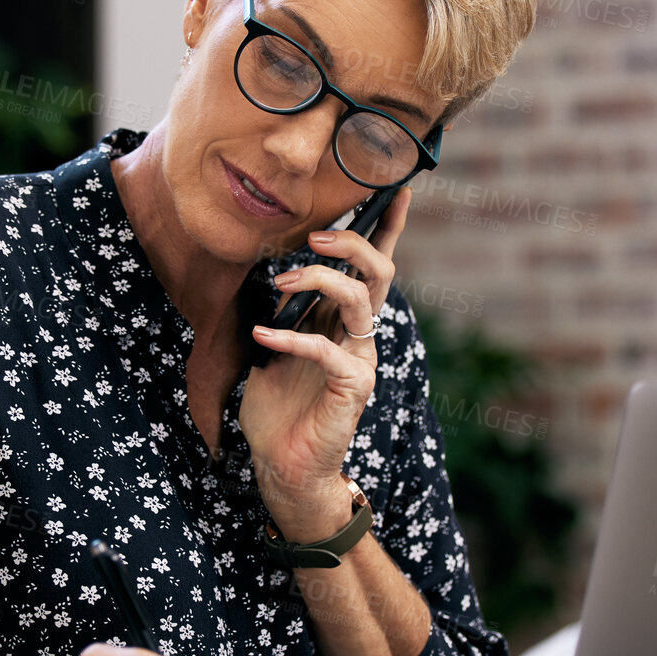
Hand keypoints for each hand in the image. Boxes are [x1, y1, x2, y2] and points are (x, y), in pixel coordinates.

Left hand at [239, 185, 412, 539]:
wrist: (282, 466)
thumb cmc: (277, 409)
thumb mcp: (270, 348)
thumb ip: (278, 314)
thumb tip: (258, 272)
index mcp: (344, 322)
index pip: (373, 268)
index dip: (388, 228)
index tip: (397, 189)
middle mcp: (359, 336)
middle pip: (378, 272)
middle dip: (352, 243)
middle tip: (312, 236)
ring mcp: (360, 361)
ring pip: (360, 301)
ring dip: (320, 280)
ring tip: (280, 282)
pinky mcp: (352, 389)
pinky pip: (326, 350)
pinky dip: (290, 339)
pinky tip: (262, 337)